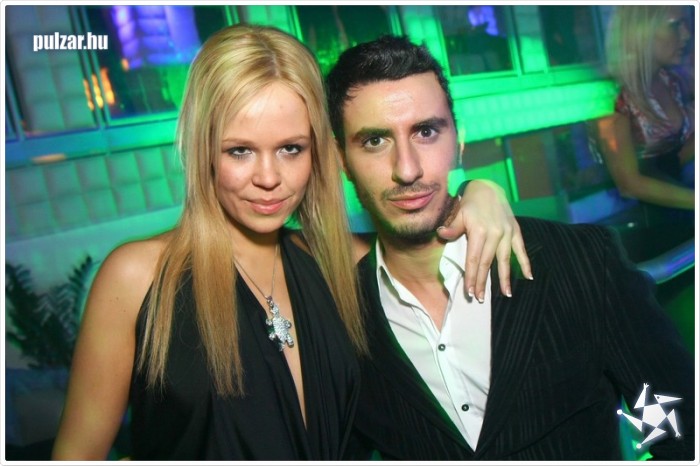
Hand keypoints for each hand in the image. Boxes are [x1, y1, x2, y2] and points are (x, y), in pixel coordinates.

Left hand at [437, 180, 531, 300]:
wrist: (488, 187)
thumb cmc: (470, 203)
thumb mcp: (458, 213)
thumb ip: (452, 227)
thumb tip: (441, 234)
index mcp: (479, 231)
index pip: (473, 260)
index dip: (471, 276)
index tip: (469, 291)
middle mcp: (495, 234)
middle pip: (487, 263)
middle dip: (483, 282)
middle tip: (479, 297)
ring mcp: (507, 233)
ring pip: (505, 260)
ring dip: (504, 278)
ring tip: (506, 294)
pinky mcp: (515, 230)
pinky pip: (521, 249)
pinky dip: (526, 263)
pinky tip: (529, 277)